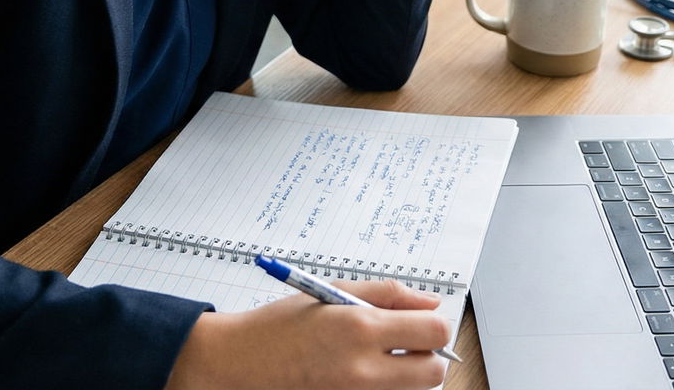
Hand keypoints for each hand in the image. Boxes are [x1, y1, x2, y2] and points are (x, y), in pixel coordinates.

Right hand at [163, 279, 451, 389]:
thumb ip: (388, 294)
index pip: (435, 332)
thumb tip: (431, 303)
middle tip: (406, 346)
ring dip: (408, 377)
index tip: (421, 323)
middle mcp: (363, 368)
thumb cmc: (280, 326)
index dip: (434, 325)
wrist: (239, 363)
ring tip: (378, 361)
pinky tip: (362, 376)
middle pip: (434, 371)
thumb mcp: (332, 294)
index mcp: (360, 328)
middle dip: (428, 357)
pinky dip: (385, 389)